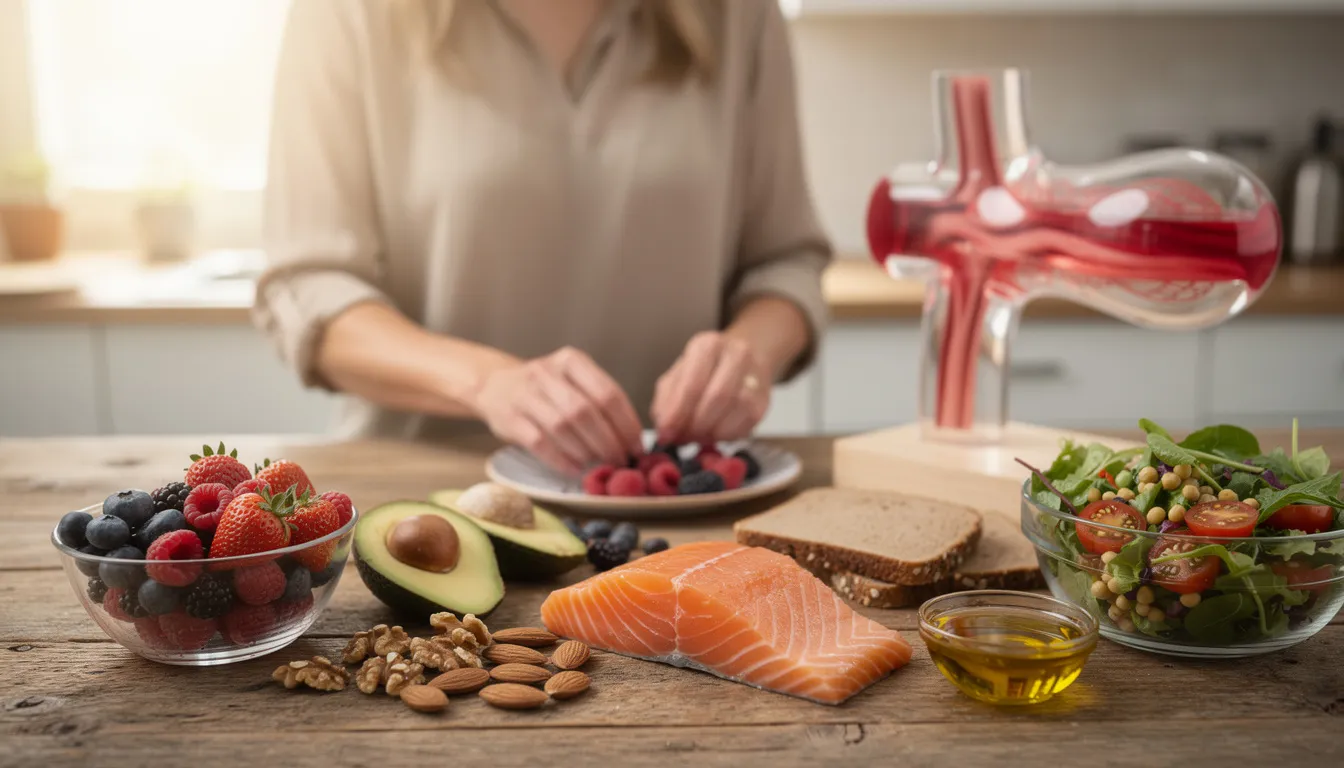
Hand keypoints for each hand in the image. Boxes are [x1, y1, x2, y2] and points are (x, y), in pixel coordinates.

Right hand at [472, 347, 643, 474]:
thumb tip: (633, 440)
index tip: (637, 447)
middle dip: (609, 441)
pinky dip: (561, 460)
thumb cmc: (546, 389)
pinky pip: (539, 442)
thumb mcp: (572, 380)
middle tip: (620, 461)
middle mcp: (547, 372)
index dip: (627, 424)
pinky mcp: (509, 418)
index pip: (608, 393)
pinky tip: (575, 469)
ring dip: (586, 451)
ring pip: (562, 427)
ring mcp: (525, 394)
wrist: (495, 386)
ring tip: (599, 464)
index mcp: (571, 360)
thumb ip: (599, 401)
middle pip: (586, 412)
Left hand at [651, 332, 770, 444]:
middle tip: (682, 438)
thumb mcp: (677, 377)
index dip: (678, 413)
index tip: (666, 433)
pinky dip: (726, 435)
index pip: (693, 383)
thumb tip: (665, 431)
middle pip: (717, 397)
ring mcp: (755, 375)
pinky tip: (713, 434)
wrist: (741, 363)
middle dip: (696, 424)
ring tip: (696, 436)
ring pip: (736, 410)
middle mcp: (736, 354)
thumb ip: (667, 401)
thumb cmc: (704, 371)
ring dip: (712, 431)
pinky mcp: (764, 399)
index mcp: (708, 345)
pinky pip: (747, 424)